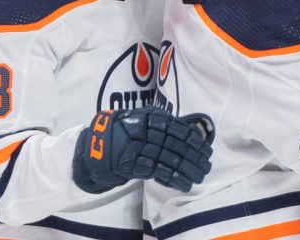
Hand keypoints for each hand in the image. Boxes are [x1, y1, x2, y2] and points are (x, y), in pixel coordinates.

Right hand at [73, 106, 213, 193]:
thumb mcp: (140, 119)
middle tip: (207, 165)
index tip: (206, 148)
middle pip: (176, 144)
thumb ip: (162, 122)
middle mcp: (144, 129)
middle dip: (194, 156)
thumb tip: (191, 126)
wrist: (93, 147)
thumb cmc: (121, 132)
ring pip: (169, 158)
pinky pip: (157, 171)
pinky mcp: (131, 164)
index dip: (193, 139)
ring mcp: (137, 147)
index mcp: (148, 116)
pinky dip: (173, 179)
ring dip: (187, 170)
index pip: (177, 127)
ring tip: (199, 177)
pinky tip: (184, 183)